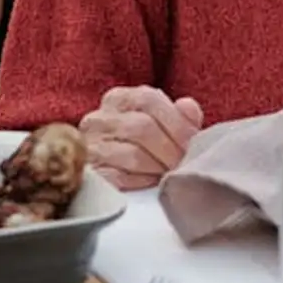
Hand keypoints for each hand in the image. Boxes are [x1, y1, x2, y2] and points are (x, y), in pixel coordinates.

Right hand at [82, 87, 204, 189]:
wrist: (105, 172)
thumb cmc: (142, 145)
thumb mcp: (162, 123)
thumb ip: (180, 115)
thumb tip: (188, 107)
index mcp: (120, 99)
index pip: (148, 100)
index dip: (176, 123)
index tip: (193, 143)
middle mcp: (99, 118)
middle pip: (142, 128)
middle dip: (170, 149)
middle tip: (184, 164)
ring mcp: (90, 146)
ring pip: (132, 155)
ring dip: (158, 167)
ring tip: (170, 174)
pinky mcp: (90, 174)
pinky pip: (119, 178)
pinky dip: (141, 182)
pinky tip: (150, 183)